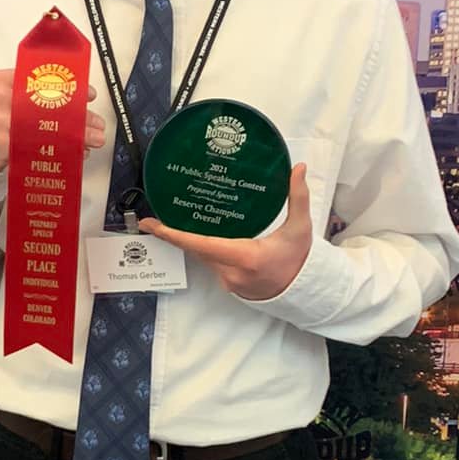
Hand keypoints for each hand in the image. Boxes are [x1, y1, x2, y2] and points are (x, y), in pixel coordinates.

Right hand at [0, 68, 105, 171]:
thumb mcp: (2, 97)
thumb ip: (30, 93)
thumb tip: (77, 101)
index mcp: (1, 79)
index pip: (40, 77)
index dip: (68, 87)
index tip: (90, 95)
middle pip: (47, 103)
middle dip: (78, 116)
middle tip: (97, 124)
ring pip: (45, 126)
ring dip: (74, 135)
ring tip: (93, 141)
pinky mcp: (0, 142)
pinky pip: (35, 146)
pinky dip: (57, 151)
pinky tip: (72, 154)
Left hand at [139, 163, 313, 300]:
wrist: (305, 292)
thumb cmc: (300, 260)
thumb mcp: (300, 228)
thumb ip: (298, 196)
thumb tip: (299, 168)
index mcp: (246, 257)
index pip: (202, 245)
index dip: (175, 235)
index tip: (153, 225)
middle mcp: (231, 272)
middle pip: (196, 249)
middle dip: (173, 235)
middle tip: (153, 218)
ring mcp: (228, 280)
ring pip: (201, 256)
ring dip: (188, 240)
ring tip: (170, 222)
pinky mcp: (228, 282)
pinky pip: (209, 262)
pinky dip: (202, 248)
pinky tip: (196, 233)